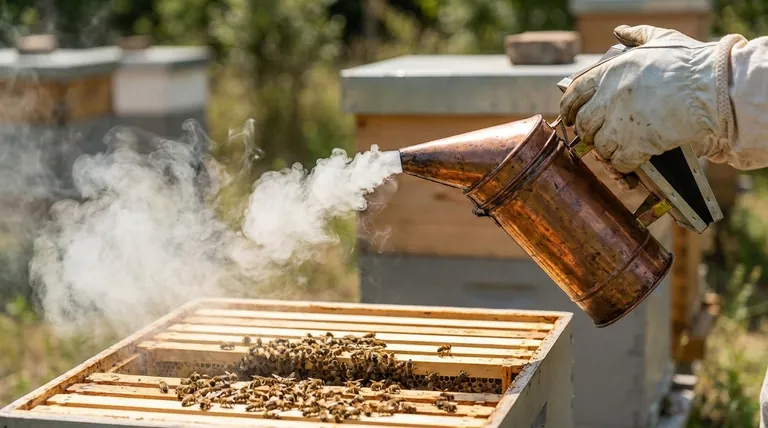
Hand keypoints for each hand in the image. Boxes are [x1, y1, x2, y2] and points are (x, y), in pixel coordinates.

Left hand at [560, 25, 733, 174]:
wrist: (712, 87)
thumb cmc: (688, 62)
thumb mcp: (660, 39)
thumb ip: (637, 35)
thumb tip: (621, 31)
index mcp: (610, 72)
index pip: (574, 93)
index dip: (568, 108)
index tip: (569, 117)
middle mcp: (609, 98)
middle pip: (584, 123)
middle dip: (587, 131)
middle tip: (595, 135)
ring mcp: (622, 123)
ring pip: (599, 145)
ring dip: (605, 149)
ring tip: (615, 147)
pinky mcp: (638, 145)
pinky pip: (619, 162)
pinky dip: (622, 164)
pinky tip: (630, 160)